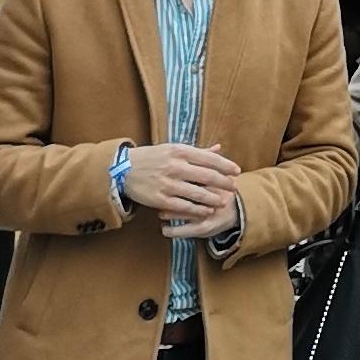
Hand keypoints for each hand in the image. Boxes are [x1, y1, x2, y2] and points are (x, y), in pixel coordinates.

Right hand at [125, 142, 239, 226]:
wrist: (122, 170)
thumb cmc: (152, 158)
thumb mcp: (173, 149)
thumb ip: (197, 151)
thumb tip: (219, 148)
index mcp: (179, 151)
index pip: (209, 158)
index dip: (226, 165)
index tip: (237, 171)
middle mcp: (175, 166)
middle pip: (207, 176)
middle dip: (224, 183)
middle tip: (234, 187)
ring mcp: (168, 184)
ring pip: (198, 193)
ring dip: (214, 198)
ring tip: (224, 201)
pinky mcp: (161, 199)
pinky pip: (185, 207)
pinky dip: (198, 210)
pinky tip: (207, 211)